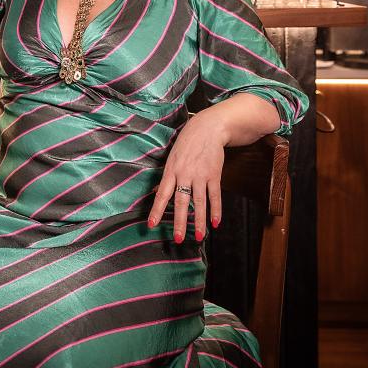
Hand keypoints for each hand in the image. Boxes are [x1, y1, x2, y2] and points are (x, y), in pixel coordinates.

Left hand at [148, 114, 225, 242]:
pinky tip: (215, 223)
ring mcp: (200, 175)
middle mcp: (184, 175)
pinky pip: (215, 196)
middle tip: (177, 239)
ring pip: (199, 202)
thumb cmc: (187, 144)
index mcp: (171, 171)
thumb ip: (167, 177)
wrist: (208, 129)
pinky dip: (216, 210)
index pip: (162, 194)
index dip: (156, 210)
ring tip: (198, 237)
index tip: (151, 225)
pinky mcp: (214, 175)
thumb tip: (158, 193)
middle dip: (179, 222)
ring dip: (199, 221)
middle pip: (181, 202)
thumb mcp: (172, 158)